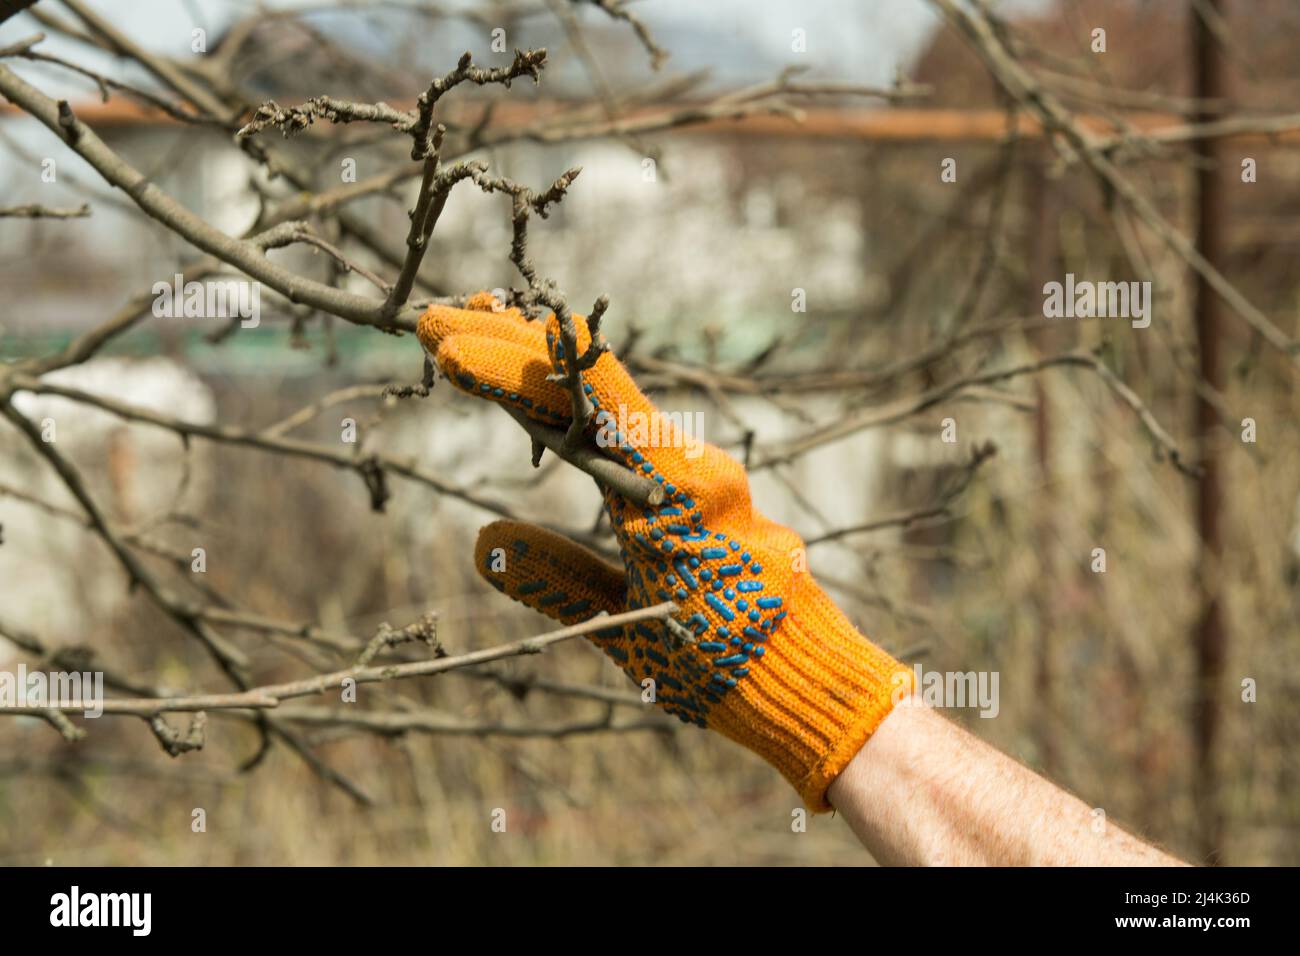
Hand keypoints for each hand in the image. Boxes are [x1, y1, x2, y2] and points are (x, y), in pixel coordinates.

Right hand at [417, 292, 911, 809]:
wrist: (805, 677)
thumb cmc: (722, 663)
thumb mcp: (626, 628)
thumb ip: (556, 580)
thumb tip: (482, 538)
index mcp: (671, 489)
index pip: (580, 399)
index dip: (510, 364)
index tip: (446, 342)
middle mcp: (688, 461)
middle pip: (590, 382)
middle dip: (512, 345)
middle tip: (438, 321)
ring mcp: (697, 468)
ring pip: (609, 398)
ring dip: (541, 364)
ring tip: (473, 333)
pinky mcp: (698, 484)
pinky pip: (628, 427)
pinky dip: (576, 402)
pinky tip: (540, 392)